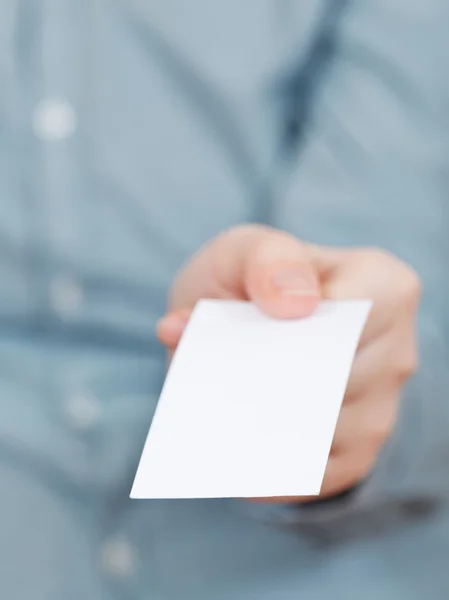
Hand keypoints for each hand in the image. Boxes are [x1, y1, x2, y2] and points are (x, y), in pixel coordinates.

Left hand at [157, 225, 420, 501]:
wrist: (247, 318)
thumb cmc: (247, 284)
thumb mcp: (244, 249)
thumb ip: (266, 258)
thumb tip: (293, 303)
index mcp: (382, 285)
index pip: (353, 320)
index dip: (299, 338)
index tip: (251, 343)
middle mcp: (396, 348)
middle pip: (338, 383)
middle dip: (278, 388)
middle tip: (225, 389)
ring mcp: (382, 405)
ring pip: (327, 433)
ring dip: (273, 432)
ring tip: (224, 419)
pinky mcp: (360, 450)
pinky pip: (323, 476)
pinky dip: (276, 472)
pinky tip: (241, 457)